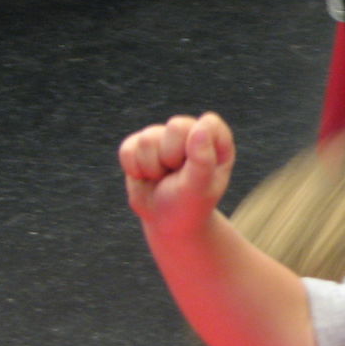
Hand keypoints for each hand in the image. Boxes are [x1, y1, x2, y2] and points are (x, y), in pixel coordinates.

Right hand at [119, 112, 234, 235]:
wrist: (166, 222)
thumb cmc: (189, 204)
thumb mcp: (200, 186)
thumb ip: (203, 158)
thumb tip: (200, 126)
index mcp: (217, 142)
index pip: (208, 123)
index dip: (197, 145)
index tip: (194, 168)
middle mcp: (192, 134)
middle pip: (176, 126)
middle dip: (171, 157)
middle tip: (176, 176)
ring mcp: (164, 137)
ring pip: (148, 139)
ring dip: (152, 168)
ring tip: (162, 179)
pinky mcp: (139, 144)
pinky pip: (128, 148)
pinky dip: (134, 169)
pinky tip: (146, 178)